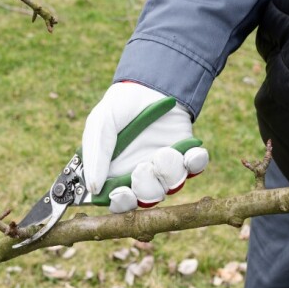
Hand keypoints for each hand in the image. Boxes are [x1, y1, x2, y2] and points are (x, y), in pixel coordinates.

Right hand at [82, 82, 208, 212]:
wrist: (146, 84)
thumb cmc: (119, 107)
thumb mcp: (99, 125)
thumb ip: (96, 156)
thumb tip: (93, 188)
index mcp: (117, 174)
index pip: (119, 201)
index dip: (121, 203)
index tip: (121, 194)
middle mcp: (142, 176)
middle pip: (147, 198)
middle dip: (146, 189)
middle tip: (142, 168)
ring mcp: (166, 166)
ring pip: (171, 186)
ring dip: (168, 173)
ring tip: (164, 152)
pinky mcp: (186, 154)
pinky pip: (195, 167)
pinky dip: (194, 163)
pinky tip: (189, 153)